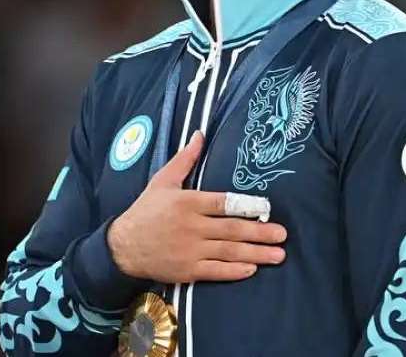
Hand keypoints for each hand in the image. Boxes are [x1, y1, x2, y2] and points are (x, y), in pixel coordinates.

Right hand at [107, 132, 286, 282]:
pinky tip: (252, 269)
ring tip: (277, 255)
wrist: (123, 247)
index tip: (266, 209)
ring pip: (228, 251)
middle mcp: (191, 226)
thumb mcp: (163, 180)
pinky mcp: (187, 270)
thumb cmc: (145, 210)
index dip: (247, 206)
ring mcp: (189, 250)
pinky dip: (234, 271)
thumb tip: (200, 134)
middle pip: (231, 229)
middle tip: (282, 235)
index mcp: (187, 202)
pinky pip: (215, 271)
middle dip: (260, 233)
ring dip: (255, 253)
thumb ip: (186, 159)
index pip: (223, 203)